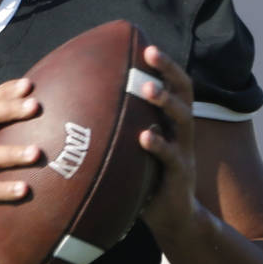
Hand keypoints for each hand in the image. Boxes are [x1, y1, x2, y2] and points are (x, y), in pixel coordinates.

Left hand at [138, 45, 200, 237]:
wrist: (172, 218)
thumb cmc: (146, 177)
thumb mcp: (135, 147)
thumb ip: (121, 126)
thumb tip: (79, 104)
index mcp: (172, 122)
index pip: (174, 85)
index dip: (165, 65)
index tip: (145, 45)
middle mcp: (182, 132)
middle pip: (183, 93)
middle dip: (168, 70)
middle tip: (150, 54)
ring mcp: (183, 153)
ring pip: (182, 120)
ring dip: (165, 101)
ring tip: (147, 88)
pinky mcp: (179, 177)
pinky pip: (171, 158)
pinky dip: (159, 145)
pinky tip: (145, 136)